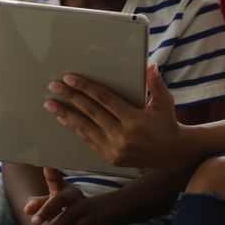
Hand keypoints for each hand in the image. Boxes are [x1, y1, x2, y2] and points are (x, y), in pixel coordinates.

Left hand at [24, 167, 102, 224]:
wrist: (97, 212)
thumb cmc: (69, 206)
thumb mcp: (54, 201)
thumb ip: (39, 204)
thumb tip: (26, 209)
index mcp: (62, 188)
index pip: (54, 177)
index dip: (51, 171)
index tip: (47, 164)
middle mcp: (74, 195)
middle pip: (59, 200)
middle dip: (46, 211)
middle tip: (35, 221)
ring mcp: (83, 207)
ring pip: (67, 216)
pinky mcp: (90, 220)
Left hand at [46, 64, 190, 168]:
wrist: (173, 153)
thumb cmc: (167, 122)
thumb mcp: (165, 101)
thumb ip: (156, 83)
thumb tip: (150, 65)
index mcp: (135, 120)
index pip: (105, 100)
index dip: (86, 88)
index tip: (70, 78)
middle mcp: (123, 136)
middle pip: (91, 112)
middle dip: (70, 98)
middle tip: (53, 86)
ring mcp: (115, 150)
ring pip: (85, 128)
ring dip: (66, 115)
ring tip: (51, 104)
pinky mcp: (111, 158)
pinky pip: (89, 141)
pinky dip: (75, 129)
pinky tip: (65, 120)